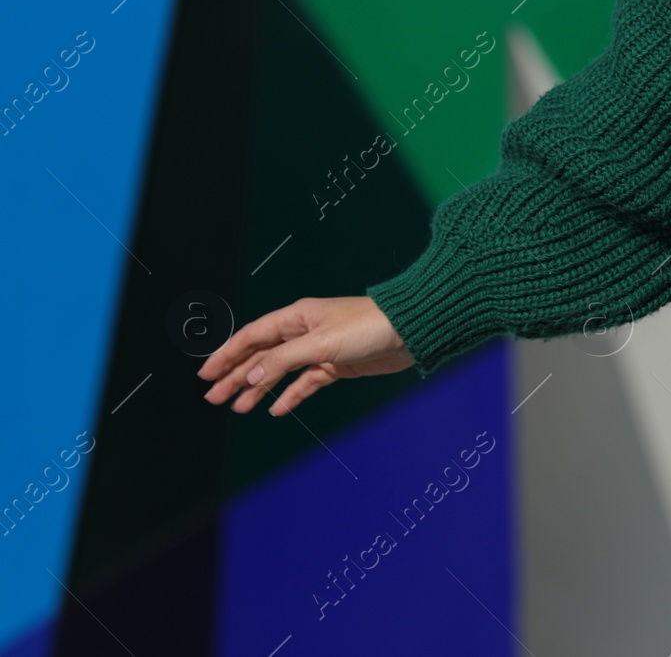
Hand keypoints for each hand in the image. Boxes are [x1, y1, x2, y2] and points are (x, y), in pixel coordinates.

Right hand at [198, 295, 414, 415]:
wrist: (409, 332)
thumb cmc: (370, 325)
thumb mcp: (321, 343)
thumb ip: (285, 360)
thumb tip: (254, 376)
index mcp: (297, 317)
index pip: (252, 336)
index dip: (227, 354)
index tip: (207, 373)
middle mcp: (305, 331)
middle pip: (262, 355)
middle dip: (237, 375)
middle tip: (215, 396)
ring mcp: (320, 349)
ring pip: (281, 371)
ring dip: (259, 388)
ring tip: (238, 406)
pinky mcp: (336, 365)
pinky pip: (306, 382)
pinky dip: (290, 395)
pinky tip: (276, 409)